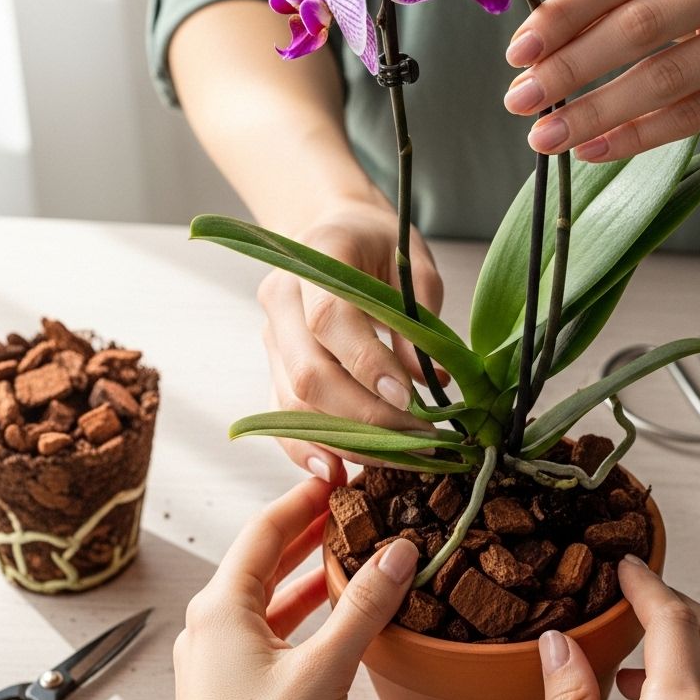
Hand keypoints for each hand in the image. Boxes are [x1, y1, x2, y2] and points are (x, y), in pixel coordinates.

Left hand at [114, 478, 419, 699]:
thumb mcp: (323, 669)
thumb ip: (364, 606)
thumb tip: (399, 552)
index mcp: (222, 607)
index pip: (265, 529)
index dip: (304, 498)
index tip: (340, 476)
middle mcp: (214, 624)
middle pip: (265, 558)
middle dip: (309, 531)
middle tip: (353, 507)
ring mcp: (223, 658)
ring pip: (271, 597)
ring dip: (309, 574)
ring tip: (354, 552)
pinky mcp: (238, 688)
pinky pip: (275, 631)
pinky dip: (306, 614)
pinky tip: (340, 616)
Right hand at [257, 192, 446, 478]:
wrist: (331, 228)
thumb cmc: (379, 243)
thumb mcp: (412, 264)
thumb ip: (418, 317)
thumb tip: (428, 381)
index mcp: (314, 259)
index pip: (330, 320)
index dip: (367, 364)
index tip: (409, 397)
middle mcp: (281, 299)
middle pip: (308, 373)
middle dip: (364, 416)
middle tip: (419, 438)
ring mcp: (271, 335)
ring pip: (294, 402)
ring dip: (346, 440)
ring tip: (399, 459)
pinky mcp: (273, 364)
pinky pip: (282, 414)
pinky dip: (307, 448)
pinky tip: (339, 471)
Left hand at [504, 0, 699, 161]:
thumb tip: (555, 36)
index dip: (566, 12)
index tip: (520, 50)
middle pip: (639, 26)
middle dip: (569, 69)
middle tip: (520, 99)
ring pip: (664, 80)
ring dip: (595, 113)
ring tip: (546, 137)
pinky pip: (693, 116)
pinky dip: (637, 136)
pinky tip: (596, 148)